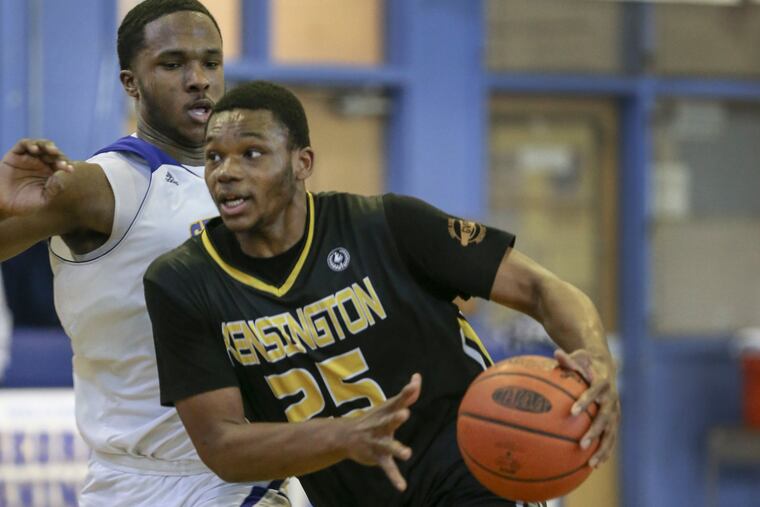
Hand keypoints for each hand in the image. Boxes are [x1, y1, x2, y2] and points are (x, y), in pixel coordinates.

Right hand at [0, 139, 74, 216]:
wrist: (4, 205)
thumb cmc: (25, 204)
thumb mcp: (42, 199)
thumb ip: (52, 190)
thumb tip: (60, 179)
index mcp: (50, 172)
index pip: (61, 164)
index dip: (66, 164)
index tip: (70, 169)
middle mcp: (40, 163)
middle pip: (53, 154)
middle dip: (59, 155)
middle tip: (62, 160)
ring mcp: (28, 158)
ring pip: (40, 145)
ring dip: (47, 145)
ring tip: (52, 150)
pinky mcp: (15, 155)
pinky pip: (23, 145)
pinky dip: (30, 144)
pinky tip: (35, 149)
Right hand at [344, 373, 421, 491]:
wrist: (343, 436)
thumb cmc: (373, 419)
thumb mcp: (388, 406)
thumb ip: (406, 395)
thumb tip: (418, 377)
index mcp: (385, 412)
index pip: (397, 400)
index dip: (406, 393)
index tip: (415, 383)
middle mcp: (380, 425)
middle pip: (388, 420)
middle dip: (396, 417)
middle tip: (405, 413)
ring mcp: (377, 442)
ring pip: (387, 445)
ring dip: (397, 448)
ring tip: (407, 454)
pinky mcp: (377, 457)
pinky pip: (387, 468)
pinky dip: (394, 478)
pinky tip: (402, 487)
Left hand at [555, 349, 619, 468]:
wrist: (605, 367)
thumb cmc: (586, 363)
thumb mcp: (578, 358)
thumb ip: (568, 359)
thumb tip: (556, 353)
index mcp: (603, 382)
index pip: (595, 391)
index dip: (586, 400)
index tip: (572, 411)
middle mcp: (612, 399)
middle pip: (605, 417)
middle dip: (594, 431)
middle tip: (581, 444)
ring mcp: (615, 412)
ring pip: (611, 433)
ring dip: (602, 448)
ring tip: (591, 463)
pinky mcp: (615, 421)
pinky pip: (611, 438)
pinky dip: (605, 451)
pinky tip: (594, 465)